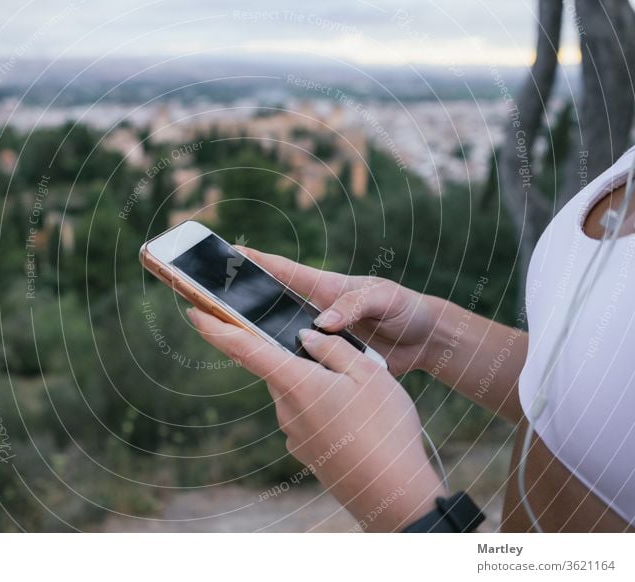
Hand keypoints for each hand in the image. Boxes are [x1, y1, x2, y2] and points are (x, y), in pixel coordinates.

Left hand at [187, 307, 444, 530]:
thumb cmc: (383, 427)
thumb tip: (305, 338)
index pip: (244, 348)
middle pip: (281, 370)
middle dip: (302, 362)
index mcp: (295, 381)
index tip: (193, 312)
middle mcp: (285, 408)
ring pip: (297, 394)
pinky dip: (325, 412)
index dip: (216, 328)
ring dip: (318, 388)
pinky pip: (308, 418)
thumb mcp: (368, 372)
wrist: (393, 493)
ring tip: (361, 398)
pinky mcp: (305, 451)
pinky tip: (356, 423)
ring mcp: (293, 433)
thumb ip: (333, 348)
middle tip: (345, 364)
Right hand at [239, 247, 440, 375]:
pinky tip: (266, 375)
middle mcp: (314, 311)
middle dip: (241, 301)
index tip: (227, 252)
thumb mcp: (385, 298)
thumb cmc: (406, 308)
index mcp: (325, 288)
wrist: (425, 342)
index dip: (256, 261)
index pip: (283, 271)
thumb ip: (355, 304)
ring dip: (257, 339)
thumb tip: (323, 323)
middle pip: (271, 305)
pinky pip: (300, 365)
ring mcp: (319, 338)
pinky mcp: (327, 362)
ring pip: (280, 338)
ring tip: (224, 339)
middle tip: (209, 300)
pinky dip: (284, 368)